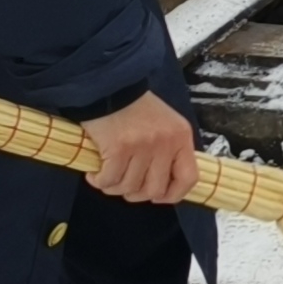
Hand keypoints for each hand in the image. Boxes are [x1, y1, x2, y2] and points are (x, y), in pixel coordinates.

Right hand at [82, 92, 203, 203]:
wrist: (109, 86)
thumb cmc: (135, 106)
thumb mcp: (164, 124)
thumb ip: (168, 151)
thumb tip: (162, 185)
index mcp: (181, 137)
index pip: (188, 178)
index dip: (173, 194)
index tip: (158, 197)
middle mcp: (165, 144)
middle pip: (154, 190)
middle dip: (136, 194)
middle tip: (124, 184)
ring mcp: (142, 147)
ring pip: (129, 187)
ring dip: (114, 187)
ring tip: (107, 174)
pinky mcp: (118, 149)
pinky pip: (109, 180)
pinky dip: (99, 181)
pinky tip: (94, 173)